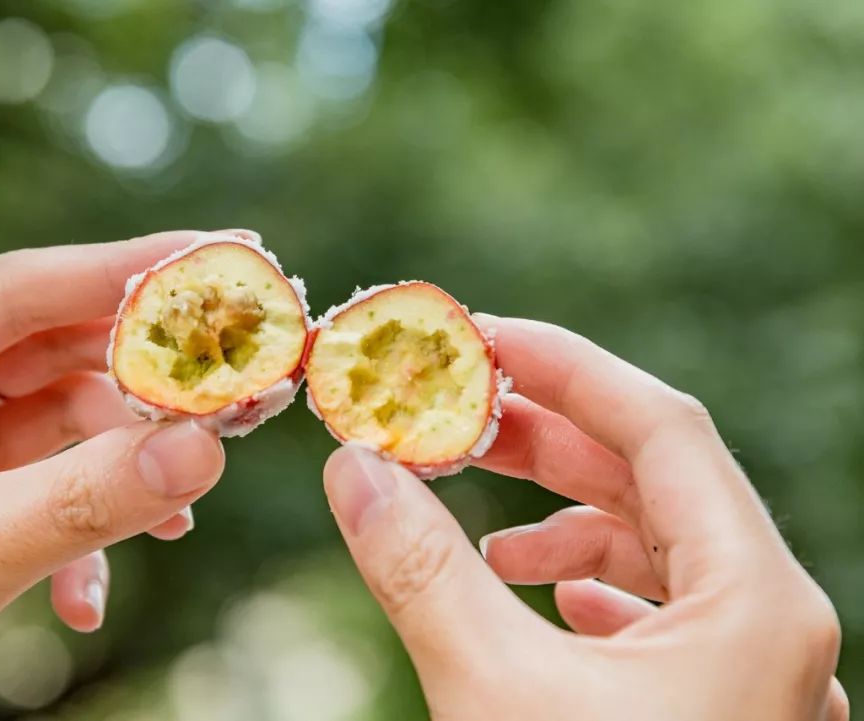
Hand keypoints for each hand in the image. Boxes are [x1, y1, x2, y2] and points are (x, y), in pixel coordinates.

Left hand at [0, 231, 231, 719]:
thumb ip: (80, 501)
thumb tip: (205, 448)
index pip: (4, 293)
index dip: (114, 271)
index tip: (210, 256)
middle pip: (42, 353)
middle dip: (137, 383)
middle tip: (228, 384)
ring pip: (54, 426)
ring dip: (119, 471)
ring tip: (176, 518)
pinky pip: (40, 489)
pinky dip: (79, 533)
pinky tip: (86, 598)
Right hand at [323, 316, 846, 720]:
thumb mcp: (494, 695)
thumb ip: (421, 571)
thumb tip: (350, 468)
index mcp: (756, 602)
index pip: (662, 428)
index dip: (565, 367)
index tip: (480, 336)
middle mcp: (771, 623)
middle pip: (656, 480)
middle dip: (546, 438)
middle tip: (455, 410)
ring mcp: (748, 668)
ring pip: (653, 547)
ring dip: (561, 517)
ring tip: (484, 529)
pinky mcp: (711, 705)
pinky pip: (654, 609)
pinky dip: (586, 584)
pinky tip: (540, 594)